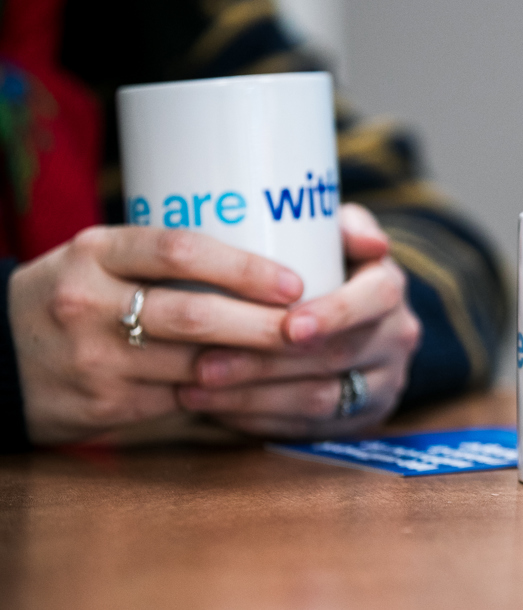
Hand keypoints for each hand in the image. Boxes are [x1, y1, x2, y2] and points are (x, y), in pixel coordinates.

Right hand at [10, 228, 303, 443]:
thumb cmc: (72, 297)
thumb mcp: (100, 260)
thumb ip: (163, 260)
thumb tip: (266, 264)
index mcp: (96, 253)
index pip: (180, 250)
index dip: (245, 267)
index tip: (294, 281)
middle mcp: (90, 302)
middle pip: (197, 315)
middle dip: (265, 325)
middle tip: (314, 328)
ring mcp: (95, 359)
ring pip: (196, 365)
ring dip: (257, 366)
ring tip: (303, 361)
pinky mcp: (103, 406)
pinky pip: (182, 400)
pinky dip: (226, 394)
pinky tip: (262, 390)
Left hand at [178, 204, 421, 437]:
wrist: (344, 318)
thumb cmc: (322, 266)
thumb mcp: (335, 236)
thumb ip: (345, 225)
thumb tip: (373, 242)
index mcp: (390, 290)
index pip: (376, 300)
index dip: (334, 313)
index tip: (287, 325)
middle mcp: (396, 339)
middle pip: (335, 355)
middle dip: (266, 362)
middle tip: (206, 362)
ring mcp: (381, 384)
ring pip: (318, 399)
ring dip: (252, 397)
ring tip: (196, 387)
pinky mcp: (358, 420)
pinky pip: (308, 429)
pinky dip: (257, 421)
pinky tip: (214, 410)